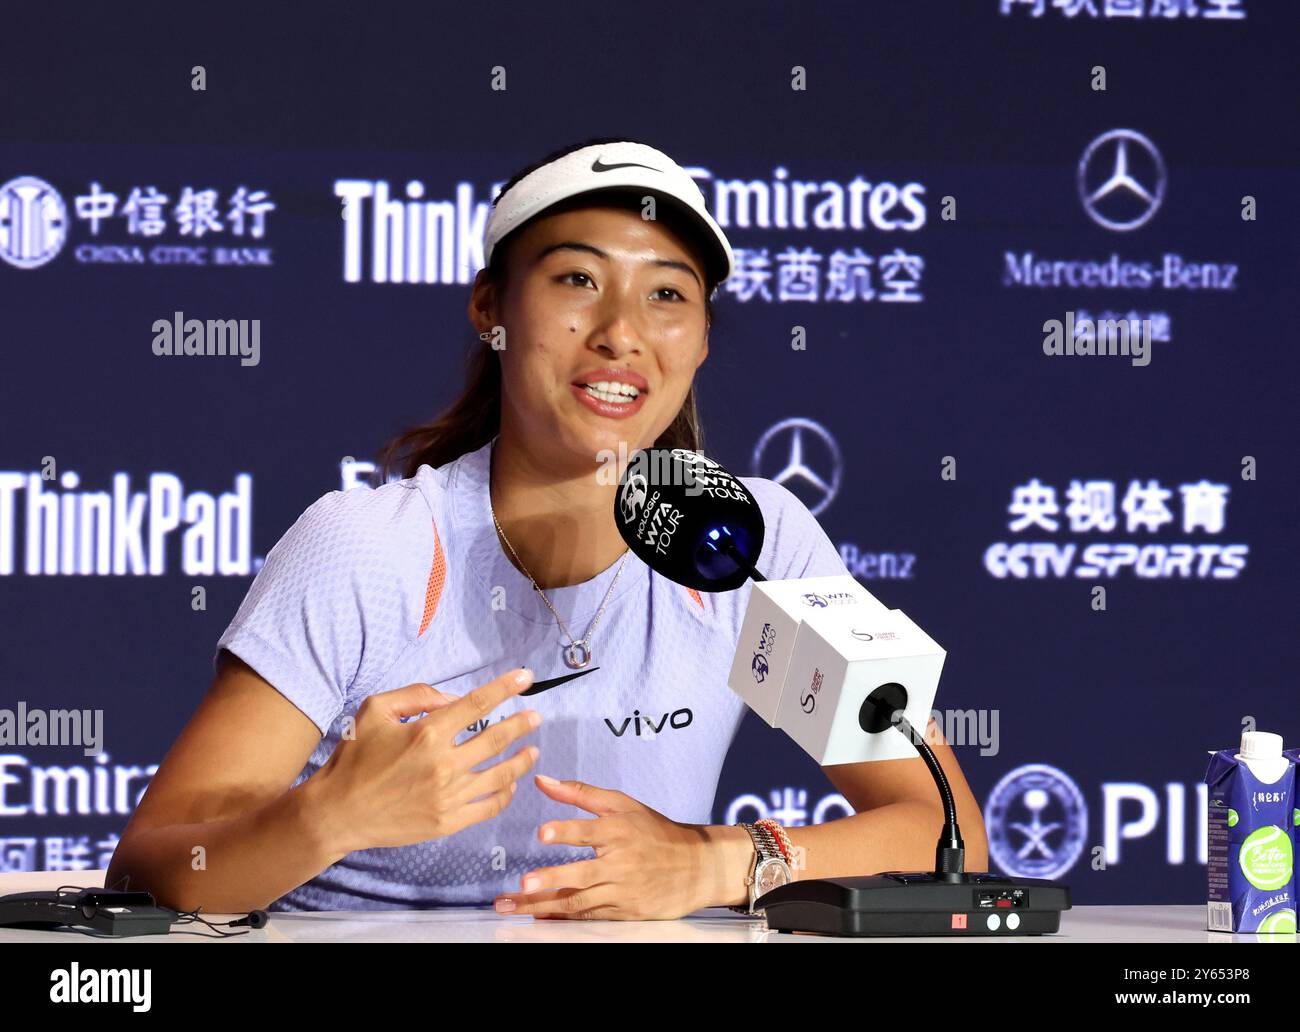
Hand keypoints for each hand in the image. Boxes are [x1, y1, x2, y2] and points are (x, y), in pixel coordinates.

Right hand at [311, 668, 541, 854]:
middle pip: (497, 738)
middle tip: (536, 716)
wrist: (337, 813)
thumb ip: (416, 695)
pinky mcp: (448, 822)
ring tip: (533, 750)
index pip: (478, 704)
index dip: (505, 688)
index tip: (526, 678)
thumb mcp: (374, 711)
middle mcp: (443, 763)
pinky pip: (489, 805)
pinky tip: (511, 783)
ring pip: (501, 774)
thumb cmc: (354, 758)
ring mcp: (448, 795)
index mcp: (427, 732)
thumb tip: (454, 698)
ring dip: (522, 759)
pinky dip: (506, 793)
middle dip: (522, 723)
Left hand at [493, 776, 744, 919]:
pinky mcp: (626, 913)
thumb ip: (580, 793)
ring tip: (513, 906)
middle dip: (551, 880)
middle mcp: (621, 863)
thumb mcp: (621, 804)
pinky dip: (563, 919)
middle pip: (581, 874)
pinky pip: (589, 917)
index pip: (589, 831)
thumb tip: (542, 780)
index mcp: (620, 832)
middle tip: (524, 883)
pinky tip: (538, 917)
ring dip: (544, 905)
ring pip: (579, 902)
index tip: (542, 834)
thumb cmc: (653, 831)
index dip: (566, 831)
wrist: (696, 866)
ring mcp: (623, 892)